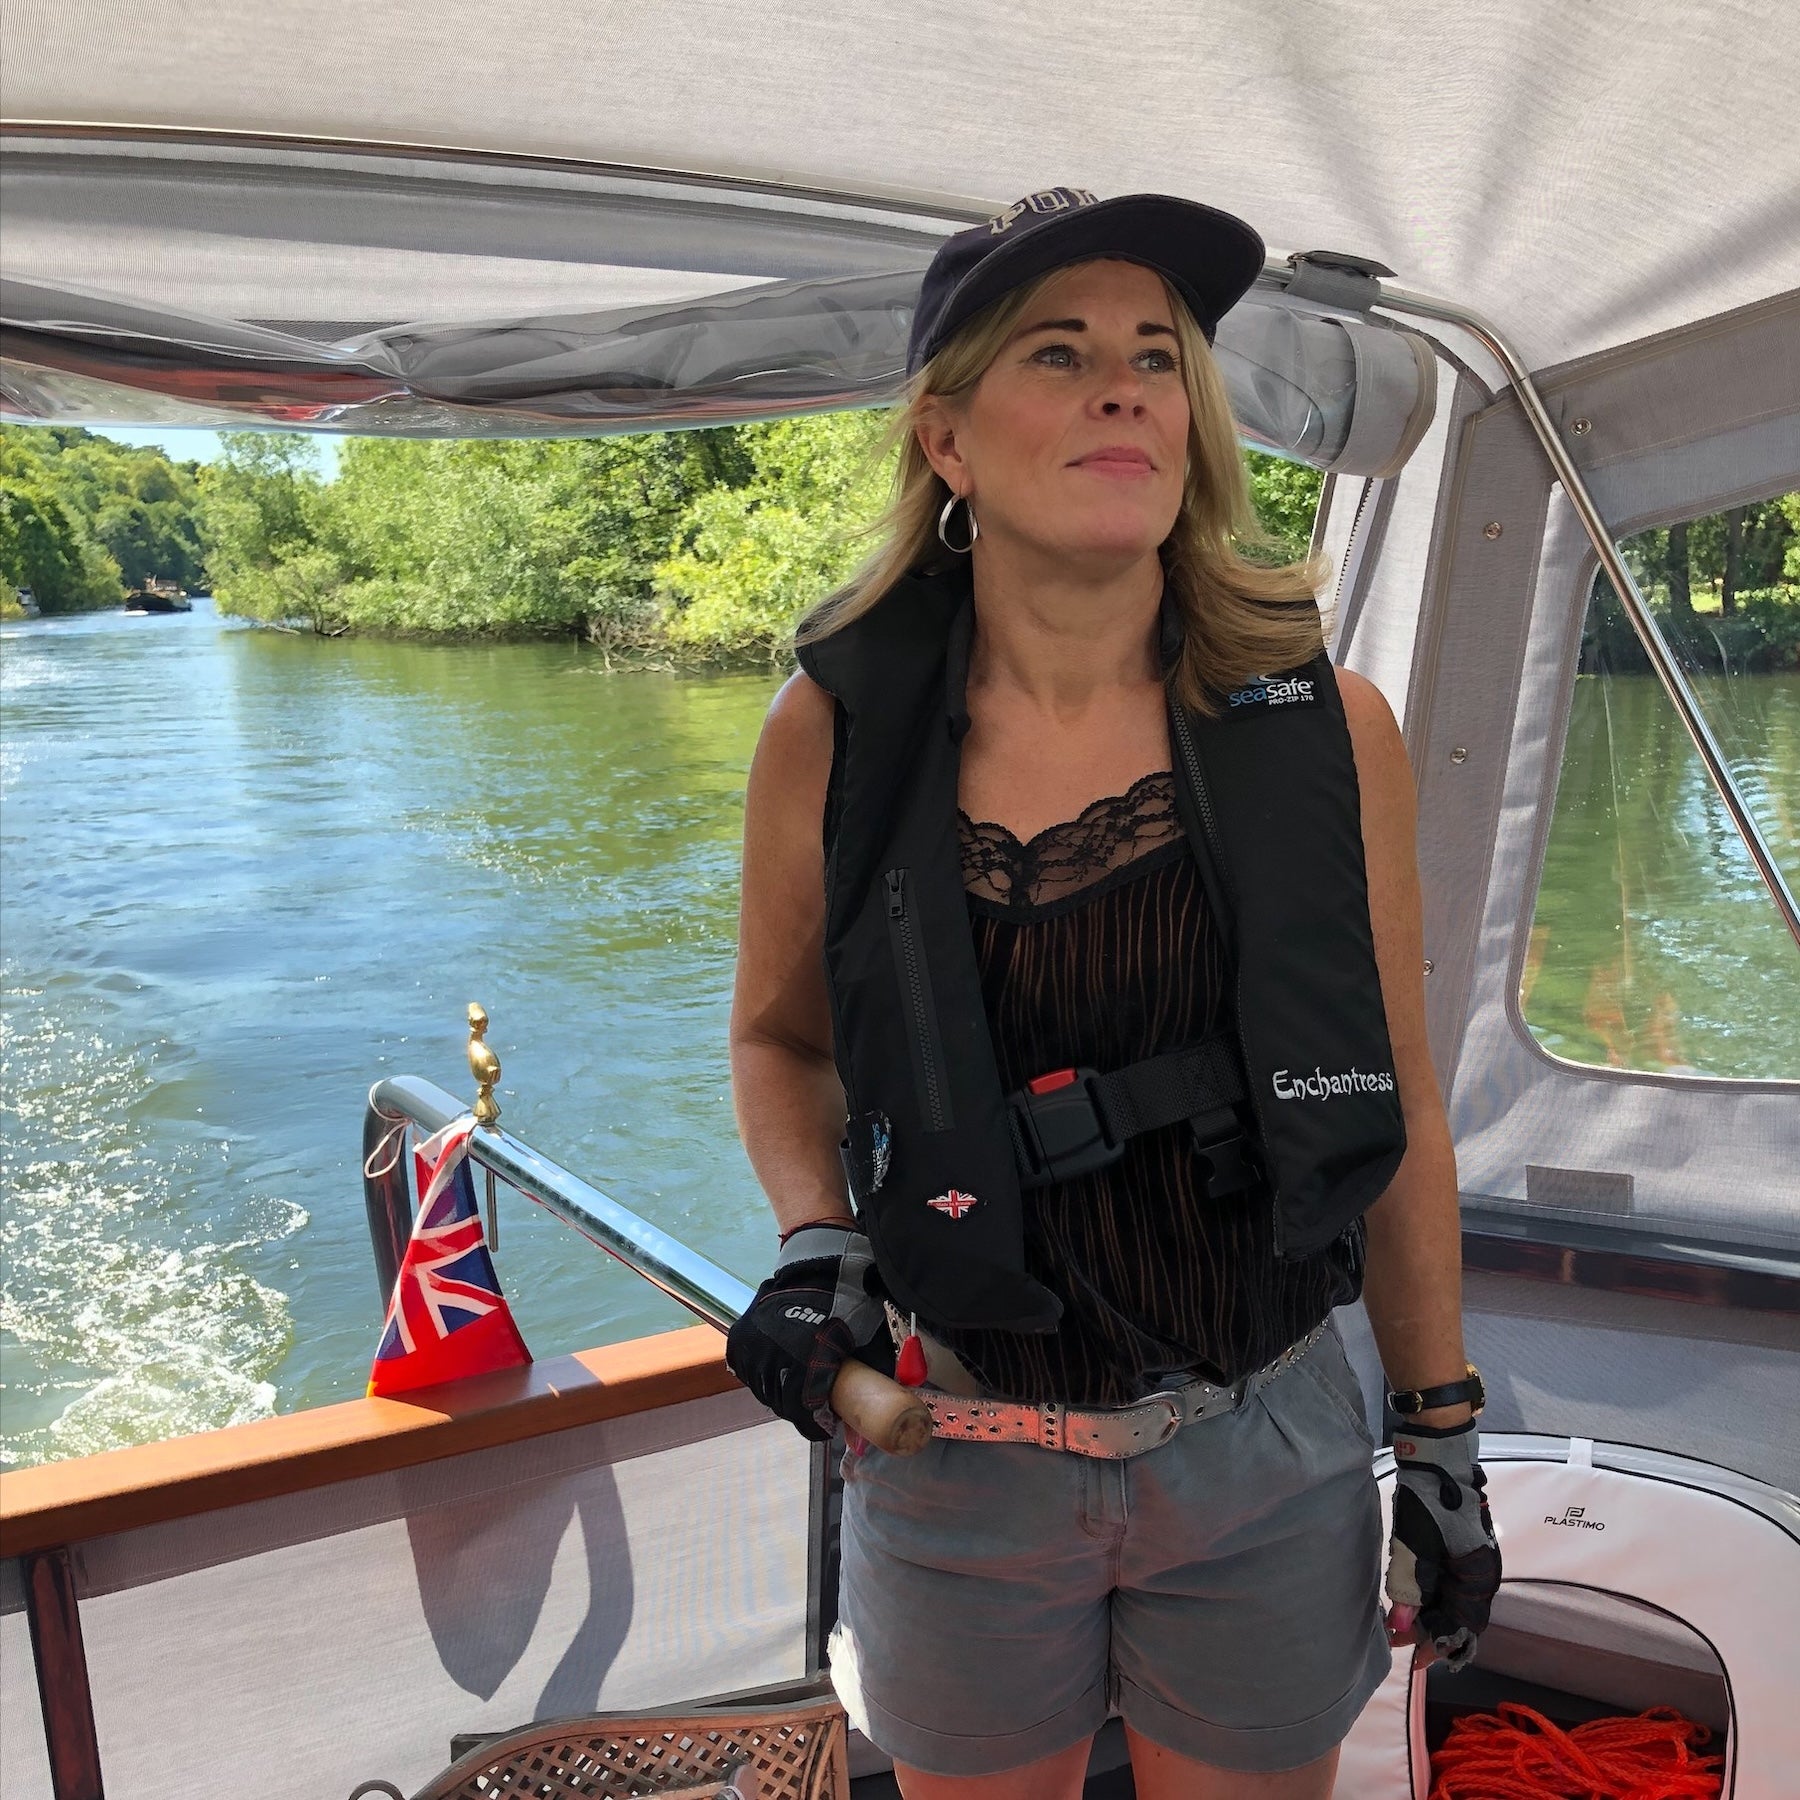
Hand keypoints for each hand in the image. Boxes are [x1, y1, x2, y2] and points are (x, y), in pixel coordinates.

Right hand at [725, 1224, 892, 1440]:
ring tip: (800, 1384)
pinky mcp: (741, 1337)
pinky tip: (781, 1368)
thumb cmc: (849, 1304)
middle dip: (799, 1409)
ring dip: (780, 1392)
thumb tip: (869, 1424)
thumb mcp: (869, 1344)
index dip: (814, 1424)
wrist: (821, 1267)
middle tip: (816, 1405)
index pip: (801, 1411)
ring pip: (763, 1388)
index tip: (826, 1425)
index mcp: (805, 1358)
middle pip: (781, 1402)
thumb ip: (871, 1382)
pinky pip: (749, 1370)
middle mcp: (773, 1354)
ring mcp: (753, 1345)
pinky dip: (763, 1374)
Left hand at [1385, 1417, 1501, 1669]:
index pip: (1462, 1626)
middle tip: (1399, 1639)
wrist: (1437, 1458)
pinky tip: (1415, 1599)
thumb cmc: (1427, 1501)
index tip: (1412, 1658)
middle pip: (1460, 1616)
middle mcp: (1483, 1574)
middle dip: (1431, 1631)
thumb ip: (1408, 1589)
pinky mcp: (1464, 1549)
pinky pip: (1452, 1584)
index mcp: (1477, 1577)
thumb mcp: (1412, 1547)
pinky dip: (1434, 1595)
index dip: (1436, 1644)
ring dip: (1432, 1614)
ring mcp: (1475, 1561)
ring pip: (1456, 1601)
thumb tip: (1401, 1628)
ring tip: (1402, 1623)